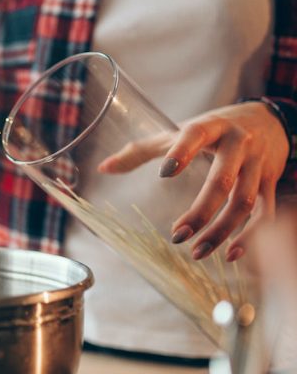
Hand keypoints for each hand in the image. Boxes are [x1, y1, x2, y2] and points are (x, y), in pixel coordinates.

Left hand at [97, 102, 287, 261]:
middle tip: (177, 236)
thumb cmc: (213, 129)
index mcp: (210, 126)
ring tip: (198, 252)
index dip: (182, 152)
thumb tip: (103, 168)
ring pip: (245, 201)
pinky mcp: (271, 181)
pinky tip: (232, 255)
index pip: (195, 135)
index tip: (164, 173)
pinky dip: (251, 236)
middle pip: (221, 180)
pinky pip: (265, 212)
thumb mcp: (179, 132)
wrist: (267, 119)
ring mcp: (257, 163)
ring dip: (222, 230)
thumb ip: (141, 150)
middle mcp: (238, 143)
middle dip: (201, 211)